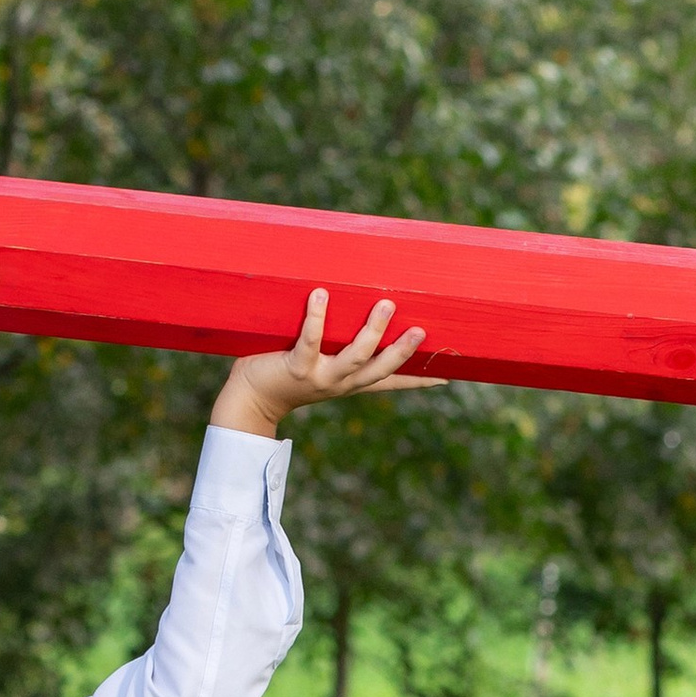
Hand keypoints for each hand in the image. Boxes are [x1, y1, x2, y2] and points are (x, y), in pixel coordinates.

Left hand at [212, 288, 437, 438]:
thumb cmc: (281, 375)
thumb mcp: (316, 363)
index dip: (417, 381)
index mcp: (348, 383)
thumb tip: (343, 301)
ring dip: (372, 333)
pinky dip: (316, 318)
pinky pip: (309, 341)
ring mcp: (319, 377)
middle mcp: (339, 383)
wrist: (248, 400)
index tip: (447, 377)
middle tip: (421, 330)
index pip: (389, 382)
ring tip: (385, 305)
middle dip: (402, 352)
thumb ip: (334, 344)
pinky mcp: (296, 368)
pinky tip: (320, 295)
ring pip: (353, 357)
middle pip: (379, 369)